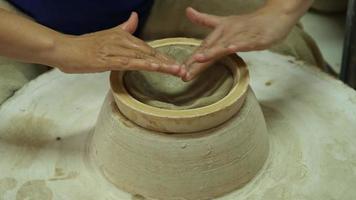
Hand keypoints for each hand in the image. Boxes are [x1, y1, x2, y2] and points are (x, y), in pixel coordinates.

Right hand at [52, 12, 184, 75]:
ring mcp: (115, 50)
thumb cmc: (85, 45)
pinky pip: (129, 62)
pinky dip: (144, 64)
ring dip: (161, 64)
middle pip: (149, 52)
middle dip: (167, 62)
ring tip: (176, 71)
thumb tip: (134, 17)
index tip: (176, 64)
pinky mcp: (108, 60)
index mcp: (123, 37)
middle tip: (184, 70)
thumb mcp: (107, 35)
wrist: (64, 49)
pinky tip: (155, 67)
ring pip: (143, 57)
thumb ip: (124, 28)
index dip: (163, 57)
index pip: (148, 48)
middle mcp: (122, 41)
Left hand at [182, 7, 296, 80]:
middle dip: (196, 62)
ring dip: (212, 52)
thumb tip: (187, 11)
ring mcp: (242, 34)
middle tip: (184, 73)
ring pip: (225, 45)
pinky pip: (246, 41)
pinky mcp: (256, 37)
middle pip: (210, 48)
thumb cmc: (248, 23)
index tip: (179, 72)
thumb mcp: (224, 22)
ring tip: (199, 59)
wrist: (274, 15)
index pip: (203, 48)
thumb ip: (205, 20)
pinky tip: (231, 48)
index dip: (191, 60)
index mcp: (220, 31)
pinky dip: (239, 44)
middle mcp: (228, 32)